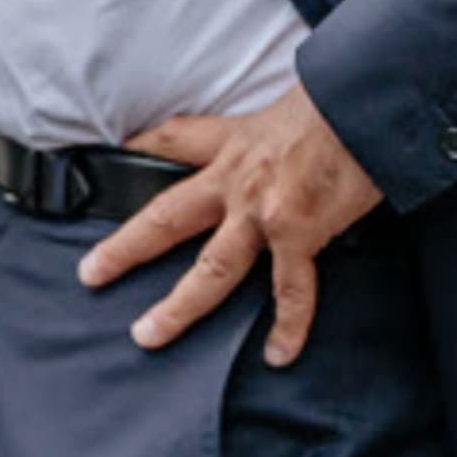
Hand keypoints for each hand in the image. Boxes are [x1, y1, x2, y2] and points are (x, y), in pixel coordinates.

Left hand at [79, 86, 383, 362]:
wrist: (366, 105)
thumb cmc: (333, 102)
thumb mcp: (280, 105)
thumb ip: (263, 133)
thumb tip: (272, 142)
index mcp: (229, 143)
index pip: (168, 142)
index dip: (135, 151)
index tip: (105, 164)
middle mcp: (234, 179)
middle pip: (166, 218)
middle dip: (125, 249)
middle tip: (90, 274)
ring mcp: (263, 211)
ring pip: (211, 268)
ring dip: (179, 306)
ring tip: (149, 334)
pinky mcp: (299, 233)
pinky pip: (291, 291)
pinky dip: (288, 326)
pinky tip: (278, 354)